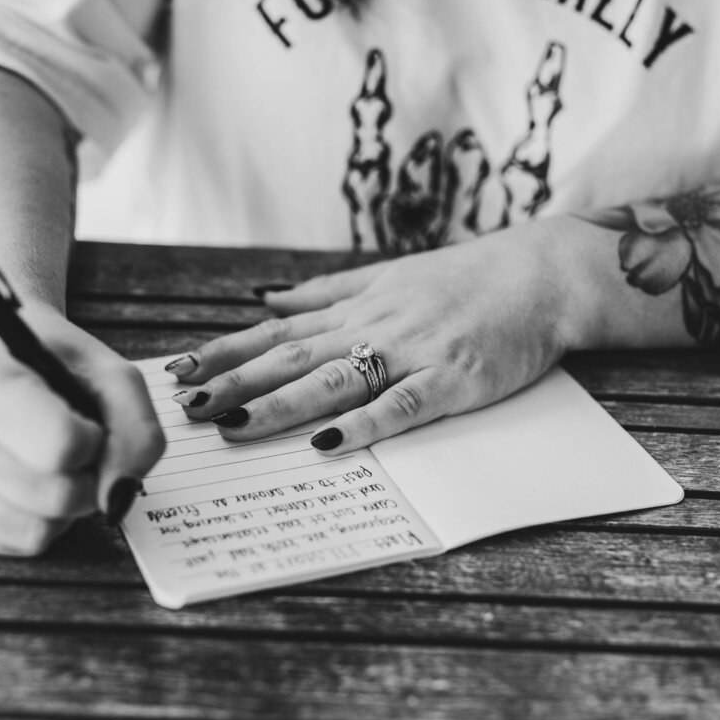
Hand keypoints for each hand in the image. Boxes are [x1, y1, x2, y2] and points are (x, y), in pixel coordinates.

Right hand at [0, 307, 164, 555]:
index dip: (94, 441)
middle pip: (58, 497)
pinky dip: (43, 519)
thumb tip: (116, 498)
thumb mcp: (111, 376)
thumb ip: (136, 432)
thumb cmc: (55, 364)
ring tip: (49, 462)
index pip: (62, 446)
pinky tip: (29, 481)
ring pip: (41, 530)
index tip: (84, 421)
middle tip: (74, 446)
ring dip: (67, 505)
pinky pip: (21, 543)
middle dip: (87, 479)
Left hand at [168, 219, 579, 452]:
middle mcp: (374, 327)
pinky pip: (402, 405)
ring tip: (234, 426)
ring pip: (335, 380)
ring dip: (281, 404)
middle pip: (292, 357)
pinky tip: (330, 444)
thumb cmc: (464, 279)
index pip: (276, 331)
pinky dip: (365, 424)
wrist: (540, 275)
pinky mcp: (453, 379)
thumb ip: (325, 291)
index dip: (226, 352)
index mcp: (356, 308)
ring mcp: (412, 352)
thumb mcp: (386, 275)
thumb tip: (267, 299)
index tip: (179, 371)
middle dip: (235, 382)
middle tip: (187, 407)